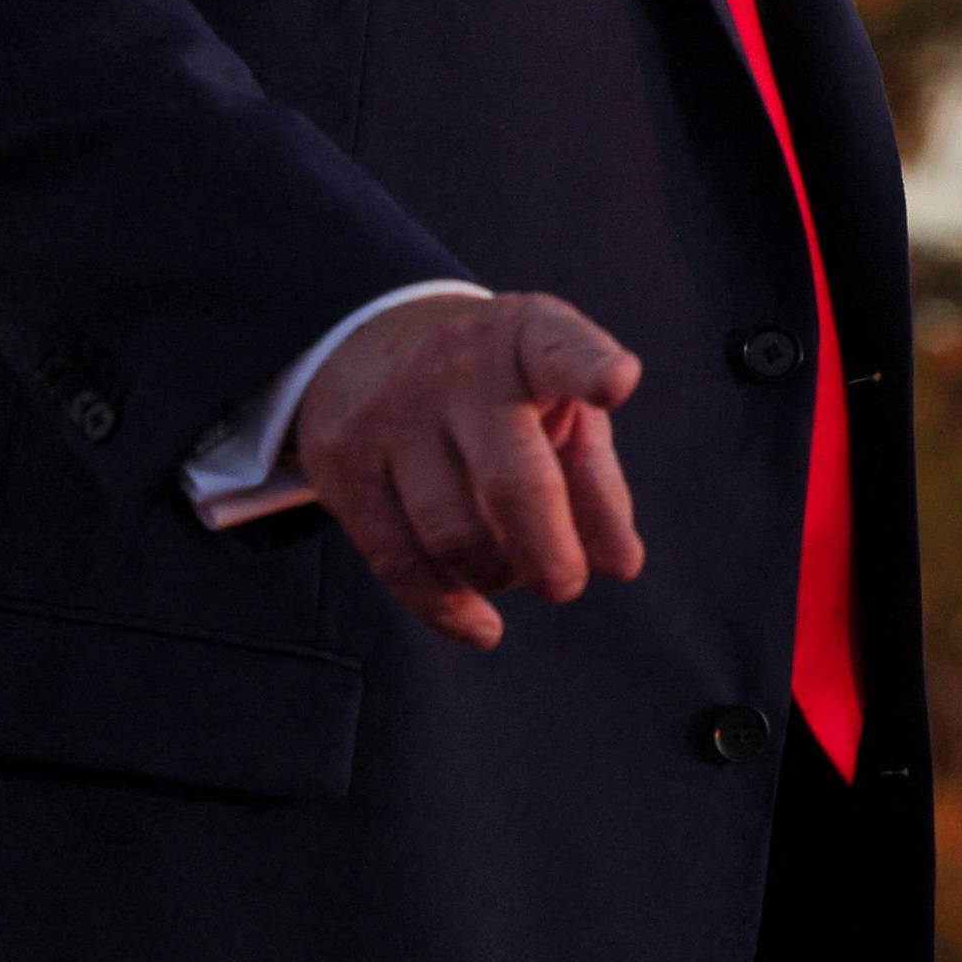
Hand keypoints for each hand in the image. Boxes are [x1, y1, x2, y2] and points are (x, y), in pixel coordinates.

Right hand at [286, 291, 645, 649]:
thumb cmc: (502, 392)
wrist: (373, 348)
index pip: (562, 350)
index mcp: (528, 337)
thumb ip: (598, 479)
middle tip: (566, 584)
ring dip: (498, 575)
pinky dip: (447, 608)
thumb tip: (620, 566)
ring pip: (453, 534)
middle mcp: (458, 366)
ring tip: (516, 571)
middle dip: (552, 556)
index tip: (616, 382)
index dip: (591, 368)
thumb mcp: (561, 405)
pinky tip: (481, 624)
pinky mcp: (341, 461)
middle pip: (513, 482)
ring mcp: (391, 411)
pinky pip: (397, 560)